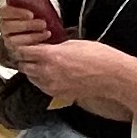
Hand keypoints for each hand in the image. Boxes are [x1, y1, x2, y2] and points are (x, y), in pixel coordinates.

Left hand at [6, 30, 136, 116]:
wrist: (113, 77)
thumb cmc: (99, 56)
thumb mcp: (74, 43)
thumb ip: (55, 45)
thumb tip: (46, 45)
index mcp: (50, 56)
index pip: (23, 51)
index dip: (23, 47)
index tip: (26, 44)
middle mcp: (46, 72)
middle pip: (23, 66)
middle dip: (25, 59)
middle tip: (31, 53)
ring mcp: (51, 85)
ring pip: (31, 77)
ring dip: (32, 70)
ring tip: (41, 64)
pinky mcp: (58, 94)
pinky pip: (42, 87)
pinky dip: (41, 80)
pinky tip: (50, 74)